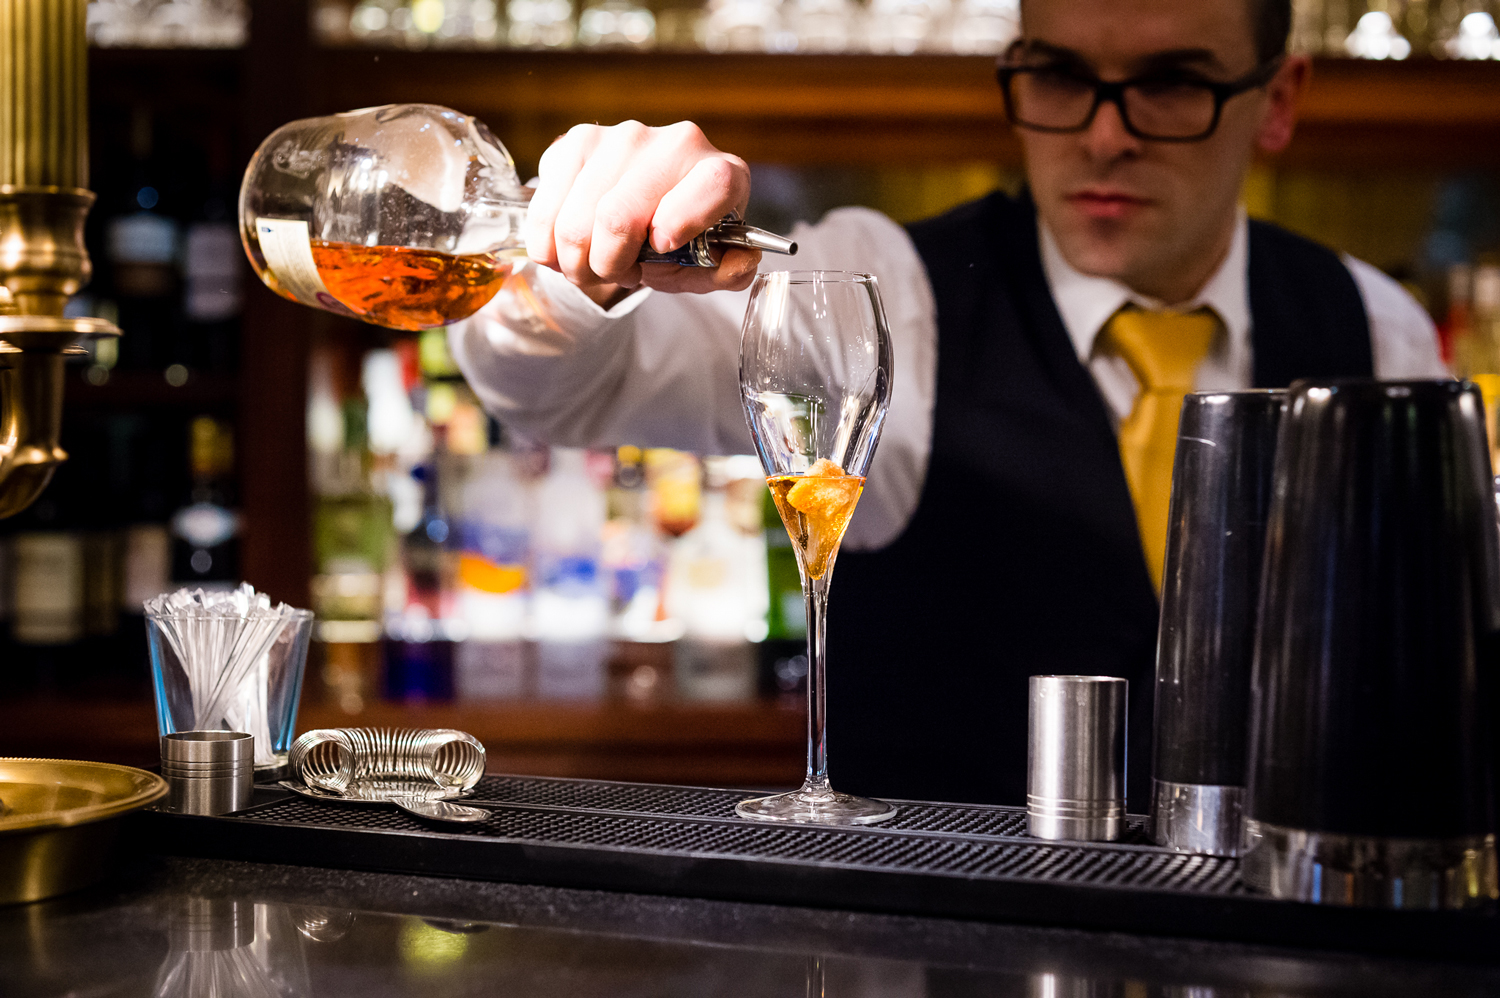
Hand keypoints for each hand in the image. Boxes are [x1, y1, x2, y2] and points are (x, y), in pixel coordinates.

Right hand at [524, 121, 759, 304]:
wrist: (643, 208)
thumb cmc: (681, 241)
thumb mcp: (707, 266)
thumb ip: (729, 272)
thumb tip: (741, 263)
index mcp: (721, 172)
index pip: (712, 185)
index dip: (680, 221)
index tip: (660, 246)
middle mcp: (675, 143)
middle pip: (617, 216)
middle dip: (606, 266)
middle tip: (613, 275)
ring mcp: (622, 136)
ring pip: (576, 219)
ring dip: (575, 261)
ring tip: (591, 265)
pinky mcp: (579, 140)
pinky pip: (546, 207)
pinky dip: (548, 244)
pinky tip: (564, 247)